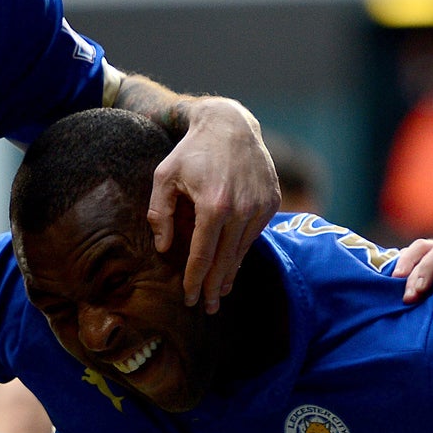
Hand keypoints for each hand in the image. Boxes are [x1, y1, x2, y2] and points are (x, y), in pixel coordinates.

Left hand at [149, 97, 279, 312]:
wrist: (230, 124)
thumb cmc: (192, 151)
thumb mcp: (164, 177)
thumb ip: (161, 214)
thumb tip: (164, 248)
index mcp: (213, 205)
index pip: (203, 255)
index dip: (194, 280)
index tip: (189, 298)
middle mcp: (242, 210)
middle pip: (225, 260)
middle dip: (213, 287)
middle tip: (207, 308)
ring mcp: (260, 207)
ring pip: (242, 250)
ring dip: (230, 273)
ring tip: (219, 292)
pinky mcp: (272, 202)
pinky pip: (254, 235)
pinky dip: (242, 250)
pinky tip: (232, 263)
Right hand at [393, 226, 432, 318]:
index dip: (426, 269)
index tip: (416, 292)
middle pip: (426, 248)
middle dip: (409, 268)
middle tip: (401, 296)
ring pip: (421, 252)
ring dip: (406, 269)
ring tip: (392, 293)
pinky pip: (425, 263)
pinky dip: (411, 273)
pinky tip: (399, 290)